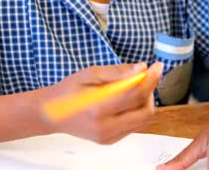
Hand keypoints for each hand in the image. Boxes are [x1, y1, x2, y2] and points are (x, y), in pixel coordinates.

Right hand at [42, 62, 163, 143]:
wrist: (51, 114)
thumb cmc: (69, 90)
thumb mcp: (90, 74)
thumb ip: (117, 72)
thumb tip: (141, 68)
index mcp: (98, 108)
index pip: (136, 95)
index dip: (151, 79)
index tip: (157, 66)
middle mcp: (105, 127)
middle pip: (145, 111)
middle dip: (150, 92)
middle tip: (144, 78)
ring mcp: (108, 137)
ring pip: (143, 120)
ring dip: (145, 102)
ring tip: (134, 88)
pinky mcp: (110, 141)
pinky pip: (135, 126)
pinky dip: (137, 111)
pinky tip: (126, 100)